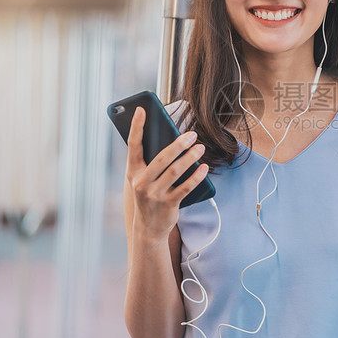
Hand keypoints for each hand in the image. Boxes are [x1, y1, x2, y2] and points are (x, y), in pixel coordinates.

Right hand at [125, 107, 208, 242]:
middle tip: (192, 134)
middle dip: (178, 144)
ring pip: (175, 171)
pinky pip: (185, 188)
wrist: (148, 227)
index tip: (142, 110)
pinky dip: (196, 177)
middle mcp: (141, 182)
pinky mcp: (168, 204)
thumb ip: (151, 161)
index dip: (137, 127)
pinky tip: (204, 168)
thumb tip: (173, 139)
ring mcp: (154, 194)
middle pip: (162, 158)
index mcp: (133, 171)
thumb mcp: (143, 178)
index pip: (134, 145)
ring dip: (190, 157)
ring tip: (201, 147)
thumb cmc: (148, 194)